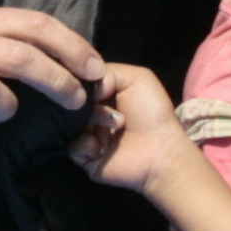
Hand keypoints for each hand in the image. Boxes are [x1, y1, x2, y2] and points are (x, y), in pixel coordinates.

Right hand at [70, 67, 188, 201]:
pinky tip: (102, 146)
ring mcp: (88, 136)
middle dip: (89, 103)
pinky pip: (72, 147)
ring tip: (115, 127)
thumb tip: (83, 85)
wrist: (159, 149)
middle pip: (72, 103)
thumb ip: (105, 72)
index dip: (83, 83)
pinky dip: (86, 144)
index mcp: (104, 96)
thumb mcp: (137, 78)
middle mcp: (93, 115)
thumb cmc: (152, 112)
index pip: (80, 85)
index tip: (94, 86)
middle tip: (108, 108)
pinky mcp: (86, 158)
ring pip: (70, 124)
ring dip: (92, 122)